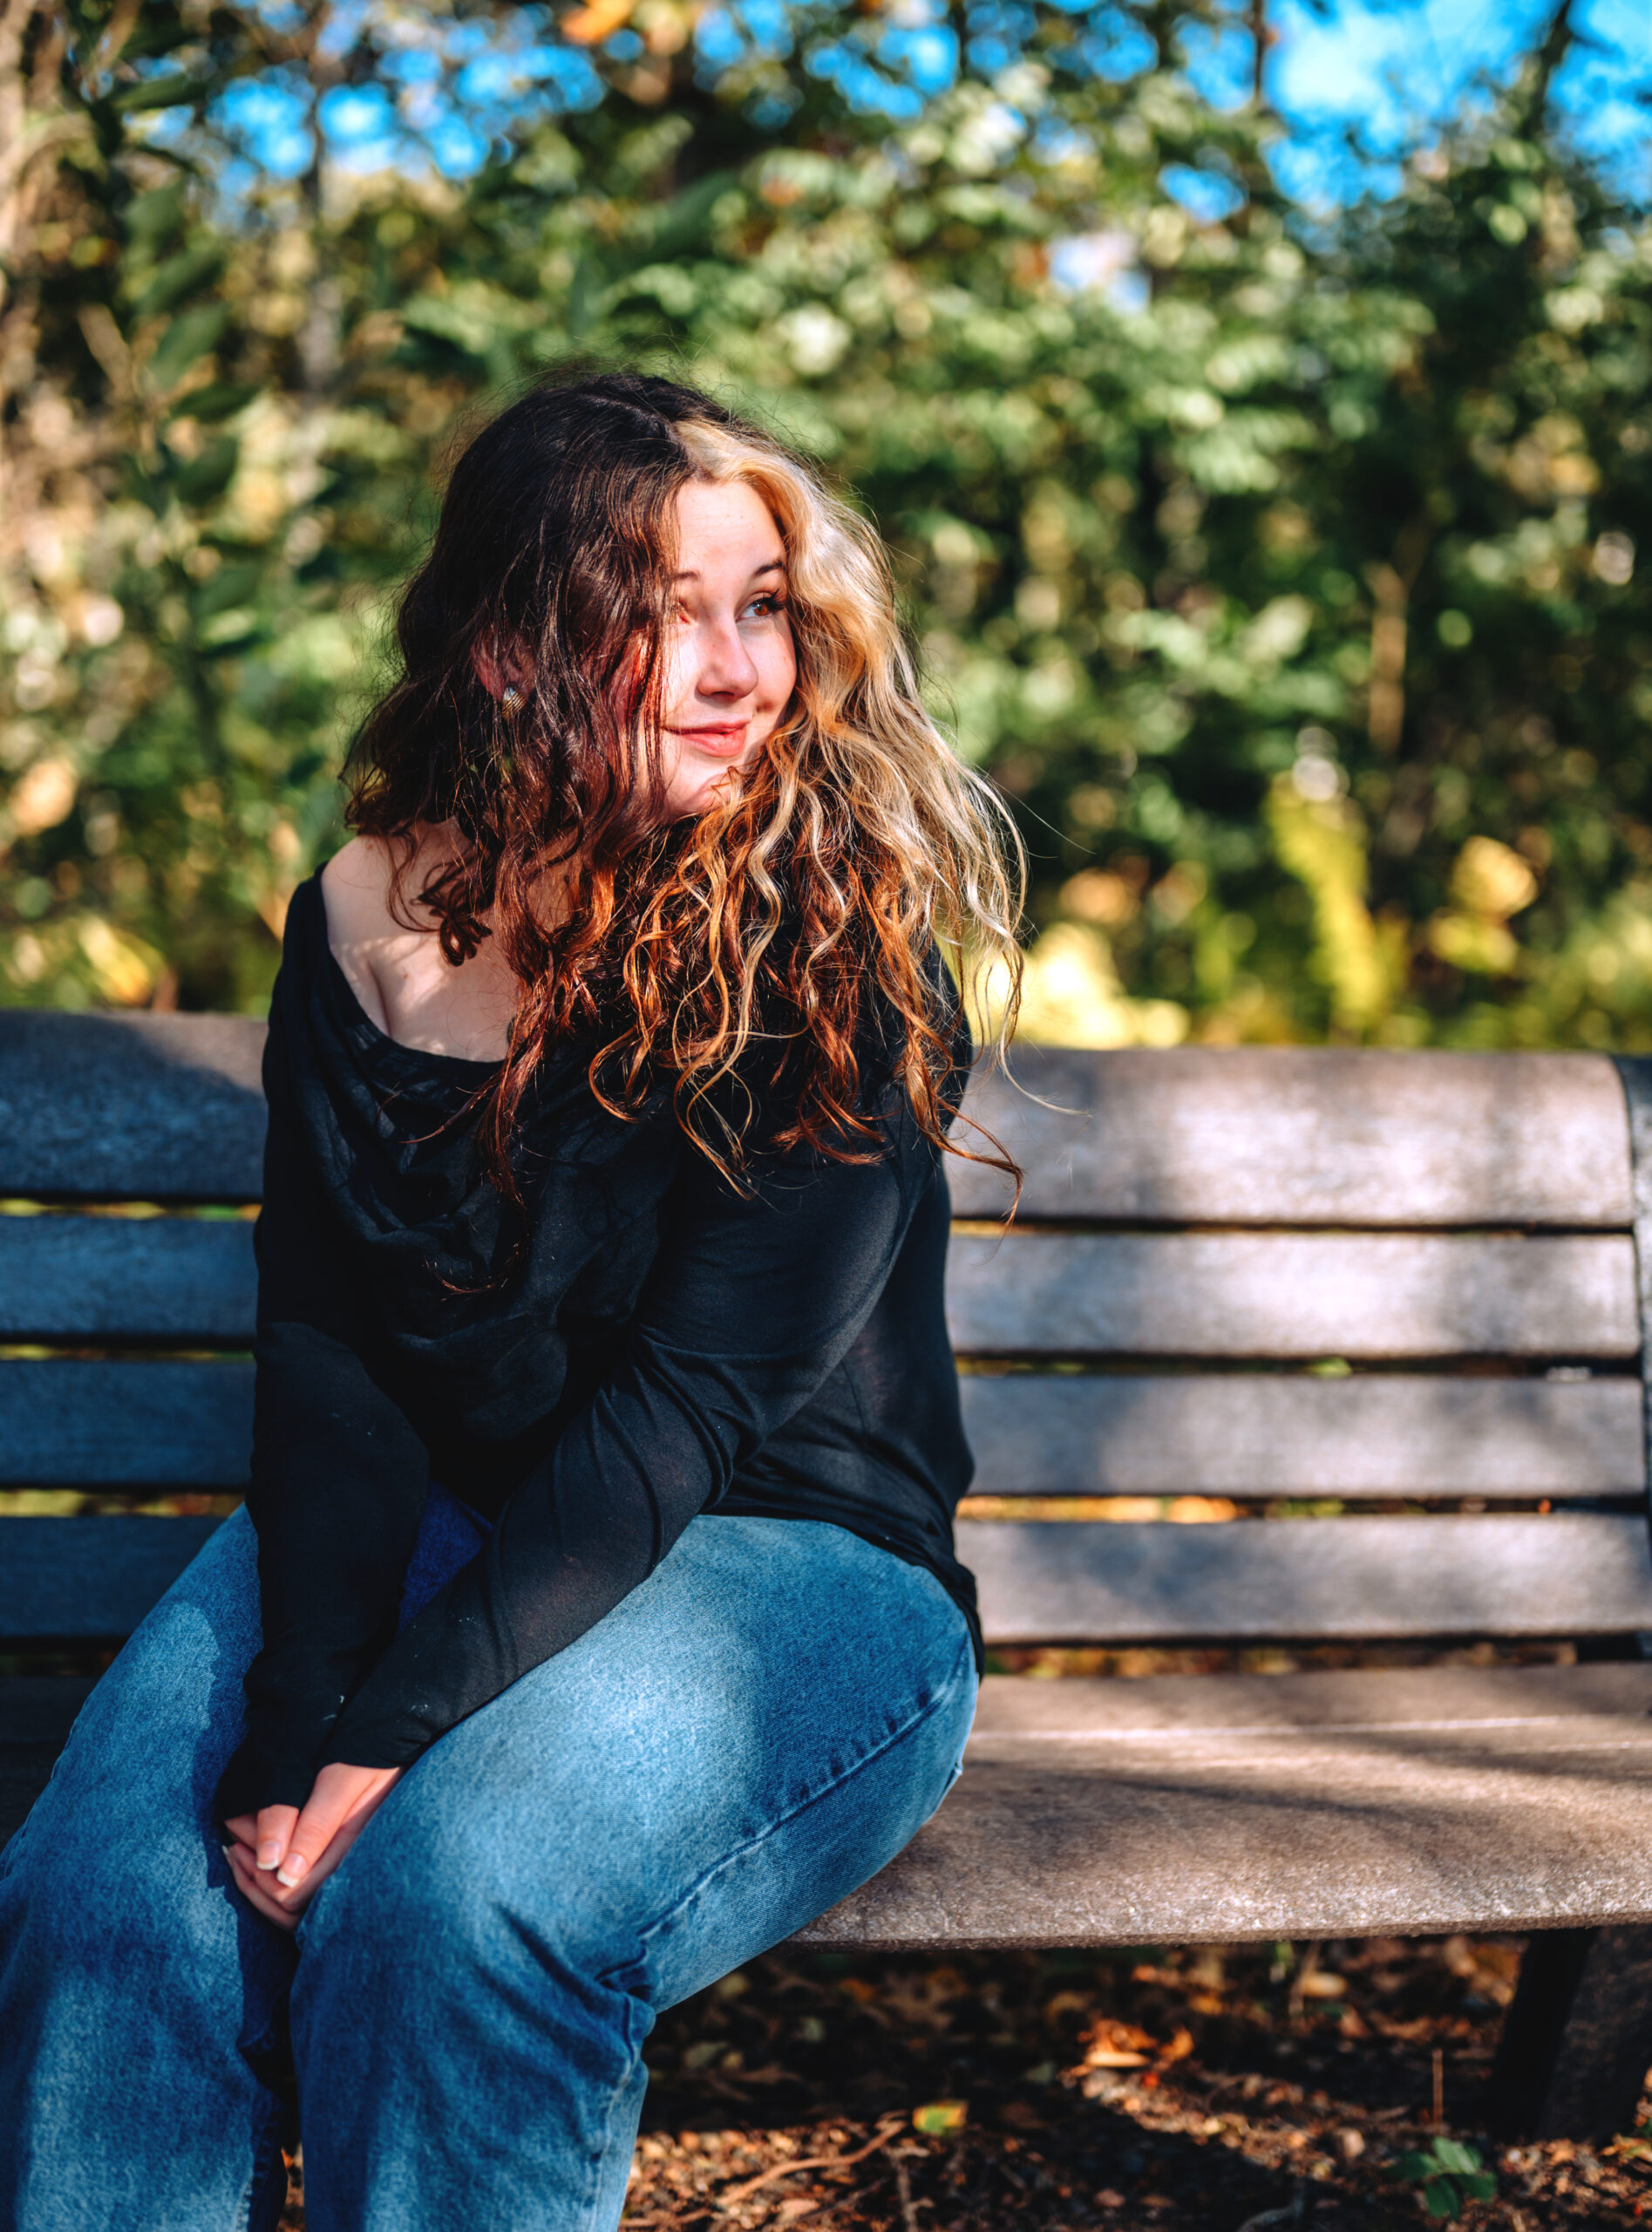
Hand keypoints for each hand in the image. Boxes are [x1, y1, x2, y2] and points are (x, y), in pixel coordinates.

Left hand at [222, 1762, 402, 1930]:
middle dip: (253, 1872)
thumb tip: (284, 1872)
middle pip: (289, 1905)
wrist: (399, 1737)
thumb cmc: (372, 1750)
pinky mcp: (344, 1866)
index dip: (258, 1870)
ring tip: (237, 1846)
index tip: (235, 1832)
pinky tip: (256, 1857)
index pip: (293, 1893)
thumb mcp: (343, 1777)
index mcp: (355, 1853)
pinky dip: (272, 1884)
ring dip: (258, 1880)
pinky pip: (303, 1899)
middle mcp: (354, 1871)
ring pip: (293, 1909)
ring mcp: (350, 1872)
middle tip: (230, 1835)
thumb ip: (316, 1823)